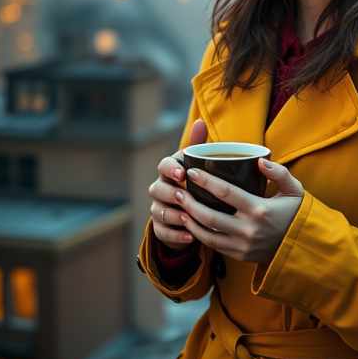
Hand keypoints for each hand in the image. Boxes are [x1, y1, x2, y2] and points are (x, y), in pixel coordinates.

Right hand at [148, 119, 207, 250]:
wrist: (191, 212)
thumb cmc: (196, 183)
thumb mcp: (199, 165)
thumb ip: (198, 145)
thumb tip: (200, 121)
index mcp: (170, 171)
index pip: (163, 165)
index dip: (170, 168)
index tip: (183, 173)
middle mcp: (160, 189)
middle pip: (157, 189)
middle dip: (170, 192)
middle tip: (184, 196)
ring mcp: (158, 209)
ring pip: (159, 211)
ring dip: (173, 215)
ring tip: (189, 218)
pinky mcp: (161, 229)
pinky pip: (163, 233)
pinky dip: (176, 236)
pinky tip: (190, 236)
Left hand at [178, 159, 304, 263]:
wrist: (304, 247)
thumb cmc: (297, 213)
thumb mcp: (294, 190)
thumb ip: (279, 173)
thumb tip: (260, 160)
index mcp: (259, 209)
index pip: (225, 192)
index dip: (206, 181)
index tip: (192, 171)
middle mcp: (248, 229)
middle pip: (209, 215)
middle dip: (189, 202)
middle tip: (177, 190)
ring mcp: (242, 245)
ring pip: (206, 234)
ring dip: (190, 221)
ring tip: (178, 208)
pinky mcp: (240, 255)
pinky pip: (213, 246)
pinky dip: (199, 235)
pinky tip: (191, 224)